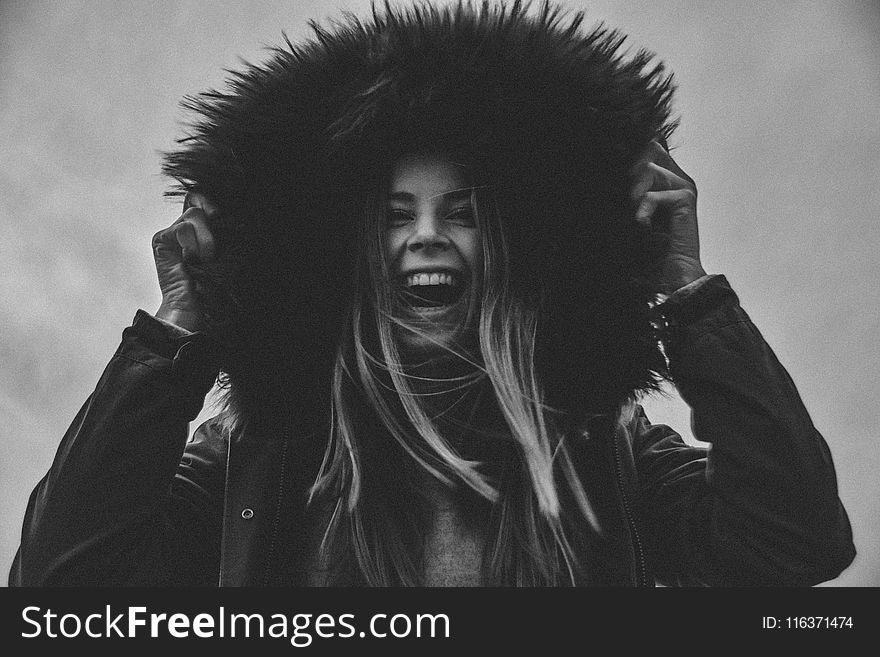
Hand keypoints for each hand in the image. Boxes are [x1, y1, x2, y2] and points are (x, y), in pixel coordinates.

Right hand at [152, 192, 216, 331]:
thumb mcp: (225, 250)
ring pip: (195, 214)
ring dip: (206, 239)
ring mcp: (171, 233)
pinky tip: (191, 259)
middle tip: (212, 253)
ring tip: (204, 259)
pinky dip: (193, 243)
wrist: (197, 304)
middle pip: (200, 205)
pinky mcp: (161, 239)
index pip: (203, 200)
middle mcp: (185, 229)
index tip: (220, 218)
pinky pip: (183, 227)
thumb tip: (220, 210)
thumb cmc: (215, 281)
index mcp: (201, 230)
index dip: (212, 204)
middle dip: (212, 228)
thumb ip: (221, 228)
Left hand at [630, 140, 705, 294]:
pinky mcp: (685, 197)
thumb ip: (629, 191)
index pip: (650, 148)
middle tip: (629, 200)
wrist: (672, 274)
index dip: (631, 155)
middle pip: (649, 149)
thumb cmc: (650, 247)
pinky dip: (642, 211)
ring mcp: (683, 186)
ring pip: (648, 168)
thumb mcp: (633, 213)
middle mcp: (678, 178)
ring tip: (638, 216)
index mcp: (666, 179)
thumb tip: (608, 170)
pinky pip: (652, 194)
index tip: (619, 182)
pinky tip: (643, 225)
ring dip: (635, 194)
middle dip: (631, 171)